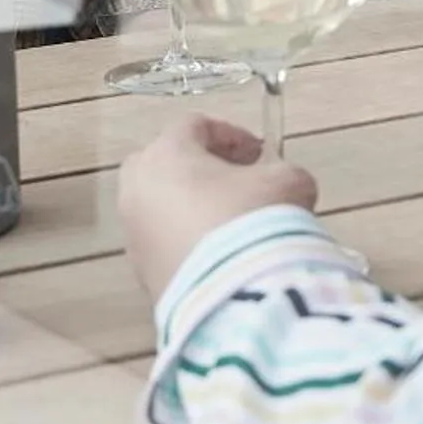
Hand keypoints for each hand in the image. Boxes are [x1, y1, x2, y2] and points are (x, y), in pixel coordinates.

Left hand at [119, 115, 318, 297]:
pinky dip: (187, 242)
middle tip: (235, 180)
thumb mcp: (287, 183)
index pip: (193, 126)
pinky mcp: (141, 276)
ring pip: (158, 207)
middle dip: (197, 168)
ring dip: (190, 208)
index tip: (259, 153)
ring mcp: (134, 236)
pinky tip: (222, 256)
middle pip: (160, 163)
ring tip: (231, 224)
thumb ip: (282, 173)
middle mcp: (138, 191)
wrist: (233, 297)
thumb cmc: (254, 221)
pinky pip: (163, 244)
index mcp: (166, 155)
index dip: (231, 134)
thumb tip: (279, 185)